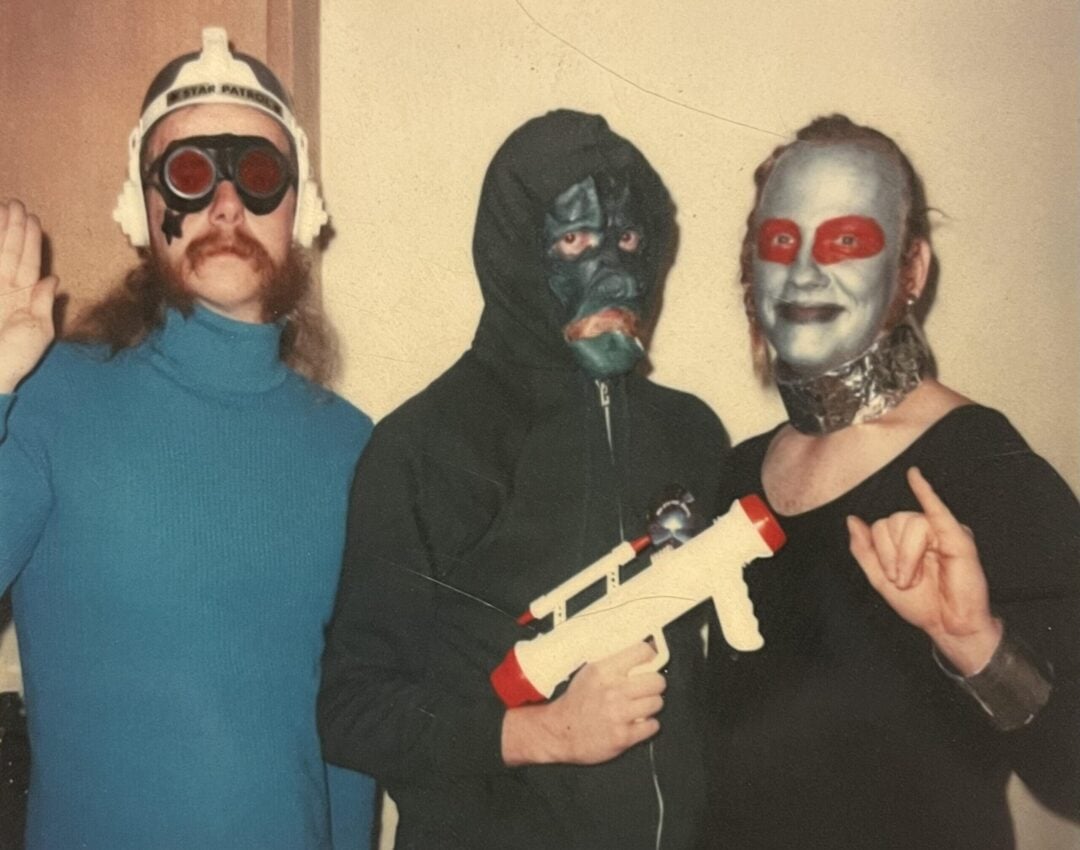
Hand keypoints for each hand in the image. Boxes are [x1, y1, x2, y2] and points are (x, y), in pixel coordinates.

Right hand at [0, 200, 57, 393]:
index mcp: (24, 296)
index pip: (29, 262)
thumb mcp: (37, 332)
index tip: (32, 218)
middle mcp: (5, 288)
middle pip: (9, 251)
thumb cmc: (14, 358)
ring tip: (2, 209)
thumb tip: (53, 279)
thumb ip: (43, 304)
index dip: (30, 241)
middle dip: (13, 227)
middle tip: (15, 203)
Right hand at [501, 641, 664, 765]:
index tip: (651, 661)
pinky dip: (647, 725)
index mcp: (603, 670)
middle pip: (657, 680)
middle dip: (653, 684)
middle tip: (645, 688)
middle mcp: (613, 690)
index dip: (651, 656)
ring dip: (650, 705)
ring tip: (637, 707)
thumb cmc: (575, 703)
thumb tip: (641, 652)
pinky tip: (635, 722)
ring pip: (657, 703)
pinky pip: (653, 726)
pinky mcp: (623, 736)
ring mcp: (619, 714)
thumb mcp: (589, 672)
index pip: (643, 652)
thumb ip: (613, 662)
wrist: (559, 732)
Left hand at [847, 466, 1002, 674]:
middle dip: (892, 556)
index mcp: (904, 538)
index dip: (881, 553)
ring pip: (910, 524)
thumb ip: (864, 549)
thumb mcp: (880, 579)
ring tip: (916, 578)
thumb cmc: (921, 603)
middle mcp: (924, 530)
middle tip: (906, 581)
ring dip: (907, 557)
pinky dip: (925, 493)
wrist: (948, 626)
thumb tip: (851, 519)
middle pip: (892, 521)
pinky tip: (913, 476)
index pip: (879, 526)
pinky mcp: (958, 539)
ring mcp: (942, 531)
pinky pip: (937, 511)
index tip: (894, 580)